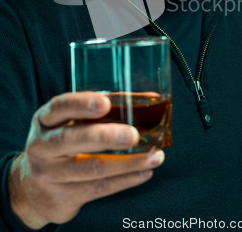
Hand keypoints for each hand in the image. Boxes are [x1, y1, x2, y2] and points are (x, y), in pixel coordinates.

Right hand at [8, 92, 164, 229]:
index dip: (82, 104)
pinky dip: (126, 180)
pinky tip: (144, 172)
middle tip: (133, 135)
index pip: (59, 107)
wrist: (33, 190)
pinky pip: (100, 188)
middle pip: (71, 140)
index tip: (105, 102)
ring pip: (93, 168)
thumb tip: (146, 99)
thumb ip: (96, 111)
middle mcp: (42, 147)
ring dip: (128, 163)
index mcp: (44, 121)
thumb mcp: (66, 124)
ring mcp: (51, 175)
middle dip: (105, 136)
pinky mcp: (64, 197)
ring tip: (154, 156)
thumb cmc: (60, 145)